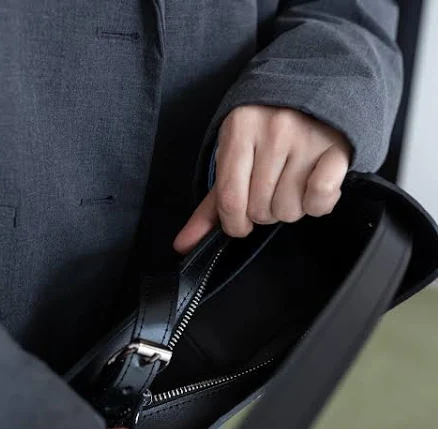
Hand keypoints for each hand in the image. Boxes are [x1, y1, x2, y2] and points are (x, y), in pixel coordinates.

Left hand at [174, 106, 351, 253]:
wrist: (315, 92)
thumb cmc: (266, 135)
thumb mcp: (233, 159)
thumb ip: (210, 206)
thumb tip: (183, 245)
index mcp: (239, 129)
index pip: (229, 200)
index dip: (234, 224)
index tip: (241, 223)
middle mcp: (273, 130)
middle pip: (260, 210)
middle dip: (264, 212)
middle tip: (272, 191)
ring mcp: (307, 138)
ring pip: (289, 210)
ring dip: (291, 208)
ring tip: (294, 185)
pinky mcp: (337, 149)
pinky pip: (320, 198)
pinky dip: (318, 204)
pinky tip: (314, 187)